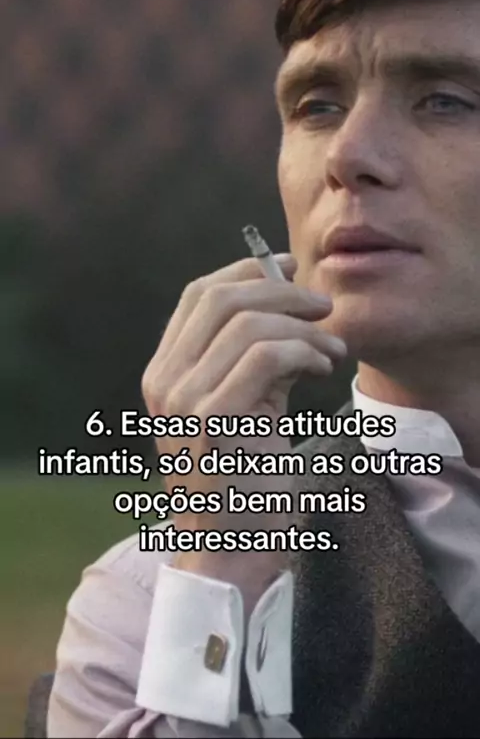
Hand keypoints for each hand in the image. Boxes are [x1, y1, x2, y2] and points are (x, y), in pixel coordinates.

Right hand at [141, 254, 345, 601]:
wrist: (227, 554)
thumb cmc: (241, 485)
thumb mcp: (240, 411)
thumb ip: (250, 364)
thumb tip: (290, 314)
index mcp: (165, 374)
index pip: (197, 296)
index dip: (245, 271)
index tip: (289, 269)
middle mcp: (165, 382)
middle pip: (220, 298)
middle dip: (279, 288)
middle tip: (322, 303)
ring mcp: (184, 402)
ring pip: (247, 322)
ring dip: (302, 325)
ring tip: (333, 347)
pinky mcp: (215, 422)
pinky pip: (266, 356)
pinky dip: (305, 350)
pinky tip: (324, 367)